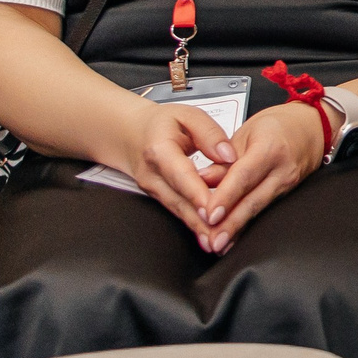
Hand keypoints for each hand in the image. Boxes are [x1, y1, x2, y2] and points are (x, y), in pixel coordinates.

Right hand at [114, 102, 236, 251]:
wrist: (129, 134)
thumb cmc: (163, 123)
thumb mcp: (188, 115)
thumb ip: (210, 133)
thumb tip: (229, 155)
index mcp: (159, 149)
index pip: (180, 174)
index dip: (196, 192)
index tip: (212, 207)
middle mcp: (153, 174)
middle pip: (178, 199)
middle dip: (199, 219)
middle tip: (219, 235)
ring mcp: (153, 188)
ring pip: (177, 210)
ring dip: (196, 228)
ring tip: (216, 242)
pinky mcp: (158, 196)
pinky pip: (177, 211)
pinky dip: (192, 225)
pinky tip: (207, 238)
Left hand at [197, 101, 328, 253]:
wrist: (312, 127)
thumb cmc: (277, 126)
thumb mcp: (245, 134)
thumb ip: (222, 161)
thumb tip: (199, 181)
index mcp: (270, 148)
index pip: (244, 176)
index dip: (226, 197)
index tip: (209, 214)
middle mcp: (282, 170)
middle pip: (253, 200)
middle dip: (231, 223)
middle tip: (213, 241)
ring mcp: (288, 184)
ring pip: (259, 210)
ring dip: (238, 229)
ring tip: (220, 245)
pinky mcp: (287, 194)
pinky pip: (264, 210)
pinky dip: (248, 225)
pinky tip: (235, 237)